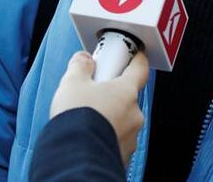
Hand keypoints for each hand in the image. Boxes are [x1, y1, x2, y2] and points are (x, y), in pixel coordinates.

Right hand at [50, 50, 149, 164]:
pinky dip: (106, 136)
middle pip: (127, 97)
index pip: (140, 69)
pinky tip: (89, 137)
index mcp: (126, 91)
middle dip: (112, 94)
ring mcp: (131, 136)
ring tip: (87, 120)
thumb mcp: (72, 83)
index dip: (137, 60)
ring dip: (109, 117)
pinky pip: (117, 139)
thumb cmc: (77, 119)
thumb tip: (83, 59)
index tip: (135, 55)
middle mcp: (134, 114)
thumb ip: (80, 67)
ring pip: (122, 120)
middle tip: (93, 94)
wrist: (75, 158)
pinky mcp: (124, 155)